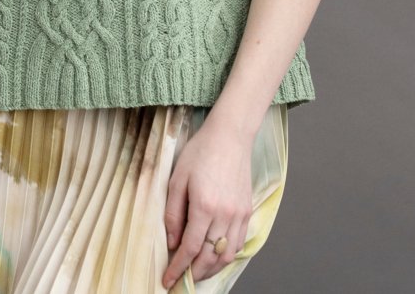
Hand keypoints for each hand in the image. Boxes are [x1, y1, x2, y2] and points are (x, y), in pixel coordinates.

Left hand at [161, 114, 255, 288]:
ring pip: (226, 255)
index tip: (167, 280)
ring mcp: (238, 215)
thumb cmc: (200, 152)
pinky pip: (238, 244)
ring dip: (210, 270)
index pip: (189, 249)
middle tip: (180, 281)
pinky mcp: (247, 211)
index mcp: (204, 206)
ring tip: (196, 273)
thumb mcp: (177, 178)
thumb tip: (172, 242)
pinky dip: (226, 256)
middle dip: (193, 274)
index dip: (177, 268)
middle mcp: (224, 215)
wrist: (230, 135)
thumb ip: (173, 212)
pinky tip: (215, 256)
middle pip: (209, 258)